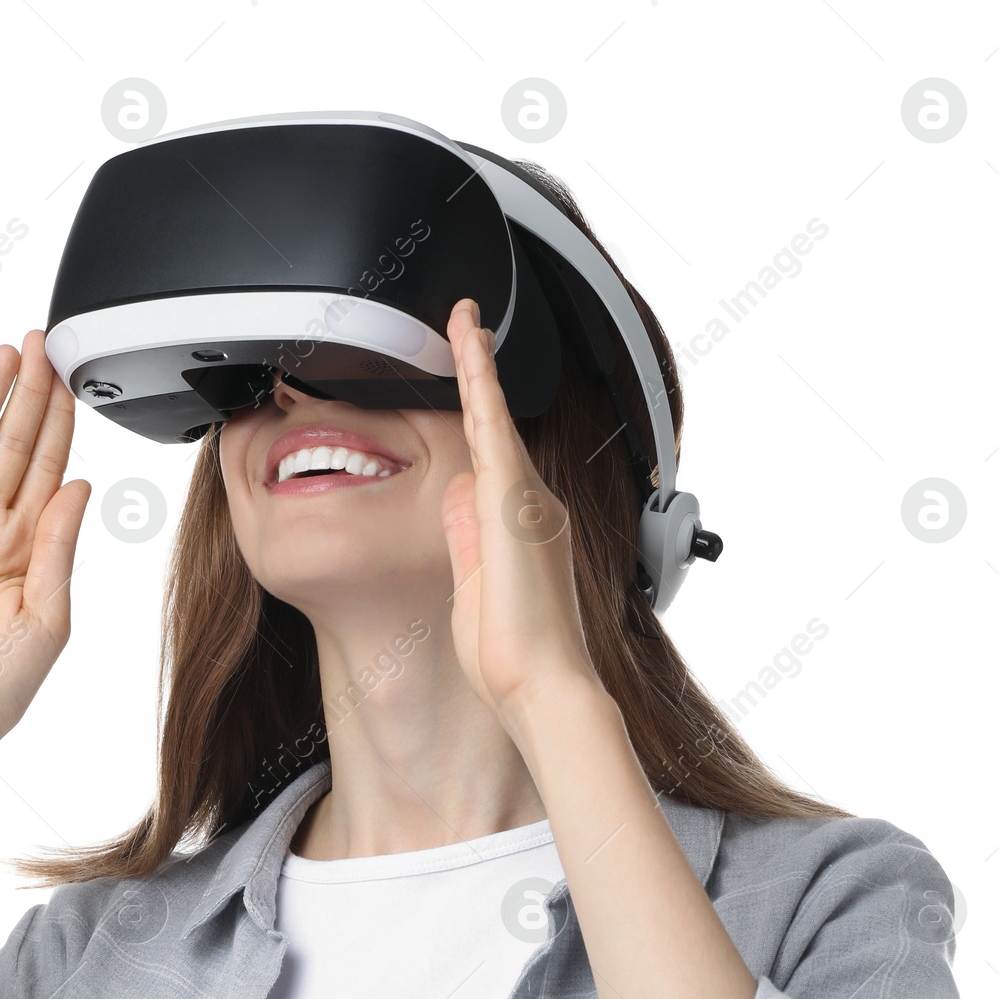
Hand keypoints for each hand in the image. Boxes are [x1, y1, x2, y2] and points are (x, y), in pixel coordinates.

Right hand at [0, 330, 90, 768]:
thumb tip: (81, 486)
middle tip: (42, 345)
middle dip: (28, 398)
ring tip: (1, 357)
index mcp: (27, 552)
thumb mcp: (49, 619)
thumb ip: (59, 549)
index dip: (61, 426)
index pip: (49, 473)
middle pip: (12, 450)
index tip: (74, 381)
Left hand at [440, 298, 604, 738]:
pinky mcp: (512, 496)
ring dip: (478, 362)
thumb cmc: (510, 655)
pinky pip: (490, 420)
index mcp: (518, 528)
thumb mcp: (473, 589)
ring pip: (493, 414)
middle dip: (479, 373)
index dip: (478, 413)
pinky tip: (466, 336)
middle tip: (464, 321)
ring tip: (462, 314)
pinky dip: (478, 375)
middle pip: (494, 427)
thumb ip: (465, 541)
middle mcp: (529, 504)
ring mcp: (525, 496)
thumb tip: (456, 500)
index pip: (491, 458)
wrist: (542, 684)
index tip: (469, 377)